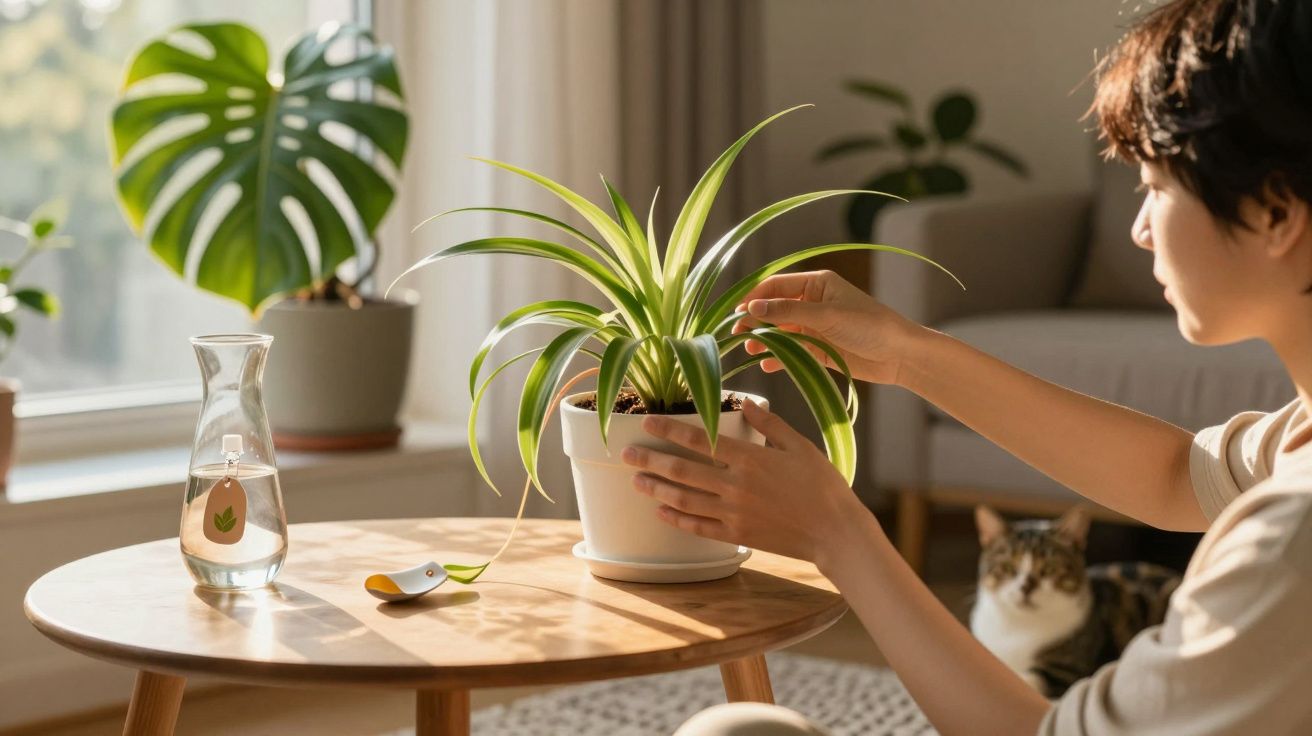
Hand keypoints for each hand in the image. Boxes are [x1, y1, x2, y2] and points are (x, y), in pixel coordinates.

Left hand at [620, 399, 869, 563]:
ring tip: (636, 480)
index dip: (669, 430)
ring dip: (656, 489)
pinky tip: (661, 512)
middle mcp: (735, 485)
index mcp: (749, 458)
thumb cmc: (822, 485)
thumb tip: (746, 403)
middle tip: (626, 453)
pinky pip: (698, 527)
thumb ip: (769, 425)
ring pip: (683, 500)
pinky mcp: (736, 534)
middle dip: (650, 460)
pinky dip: (676, 519)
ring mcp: (733, 512)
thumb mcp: (799, 446)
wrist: (834, 532)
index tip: (647, 423)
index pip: (699, 441)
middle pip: (682, 471)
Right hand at [733, 270, 921, 385]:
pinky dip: (779, 357)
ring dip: (764, 340)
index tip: (735, 313)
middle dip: (756, 321)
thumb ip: (788, 313)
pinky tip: (767, 364)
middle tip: (737, 335)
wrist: (900, 355)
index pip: (776, 286)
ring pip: (781, 332)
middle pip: (775, 309)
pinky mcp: (819, 349)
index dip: (754, 298)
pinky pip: (792, 351)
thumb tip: (752, 309)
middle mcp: (813, 303)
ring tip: (749, 349)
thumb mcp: (826, 316)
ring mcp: (815, 327)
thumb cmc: (869, 326)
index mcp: (817, 284)